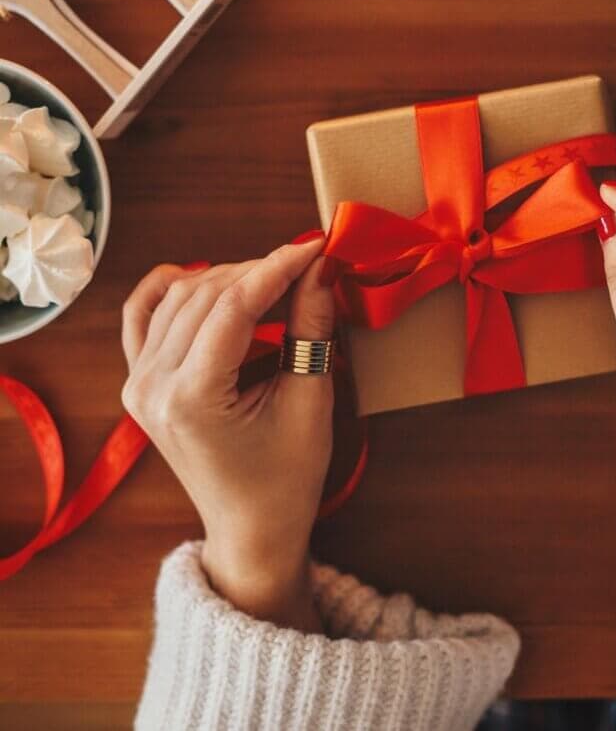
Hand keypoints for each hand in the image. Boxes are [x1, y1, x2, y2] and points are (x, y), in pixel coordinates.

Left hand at [121, 238, 333, 630]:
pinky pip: (142, 317)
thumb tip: (320, 268)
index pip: (234, 306)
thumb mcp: (310, 402)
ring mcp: (138, 384)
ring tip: (275, 279)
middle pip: (206, 296)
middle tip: (308, 264)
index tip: (316, 245)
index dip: (278, 268)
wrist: (251, 529)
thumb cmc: (287, 478)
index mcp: (192, 399)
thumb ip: (312, 328)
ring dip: (228, 277)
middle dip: (260, 270)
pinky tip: (195, 274)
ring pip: (179, 298)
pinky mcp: (139, 383)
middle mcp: (151, 387)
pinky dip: (168, 289)